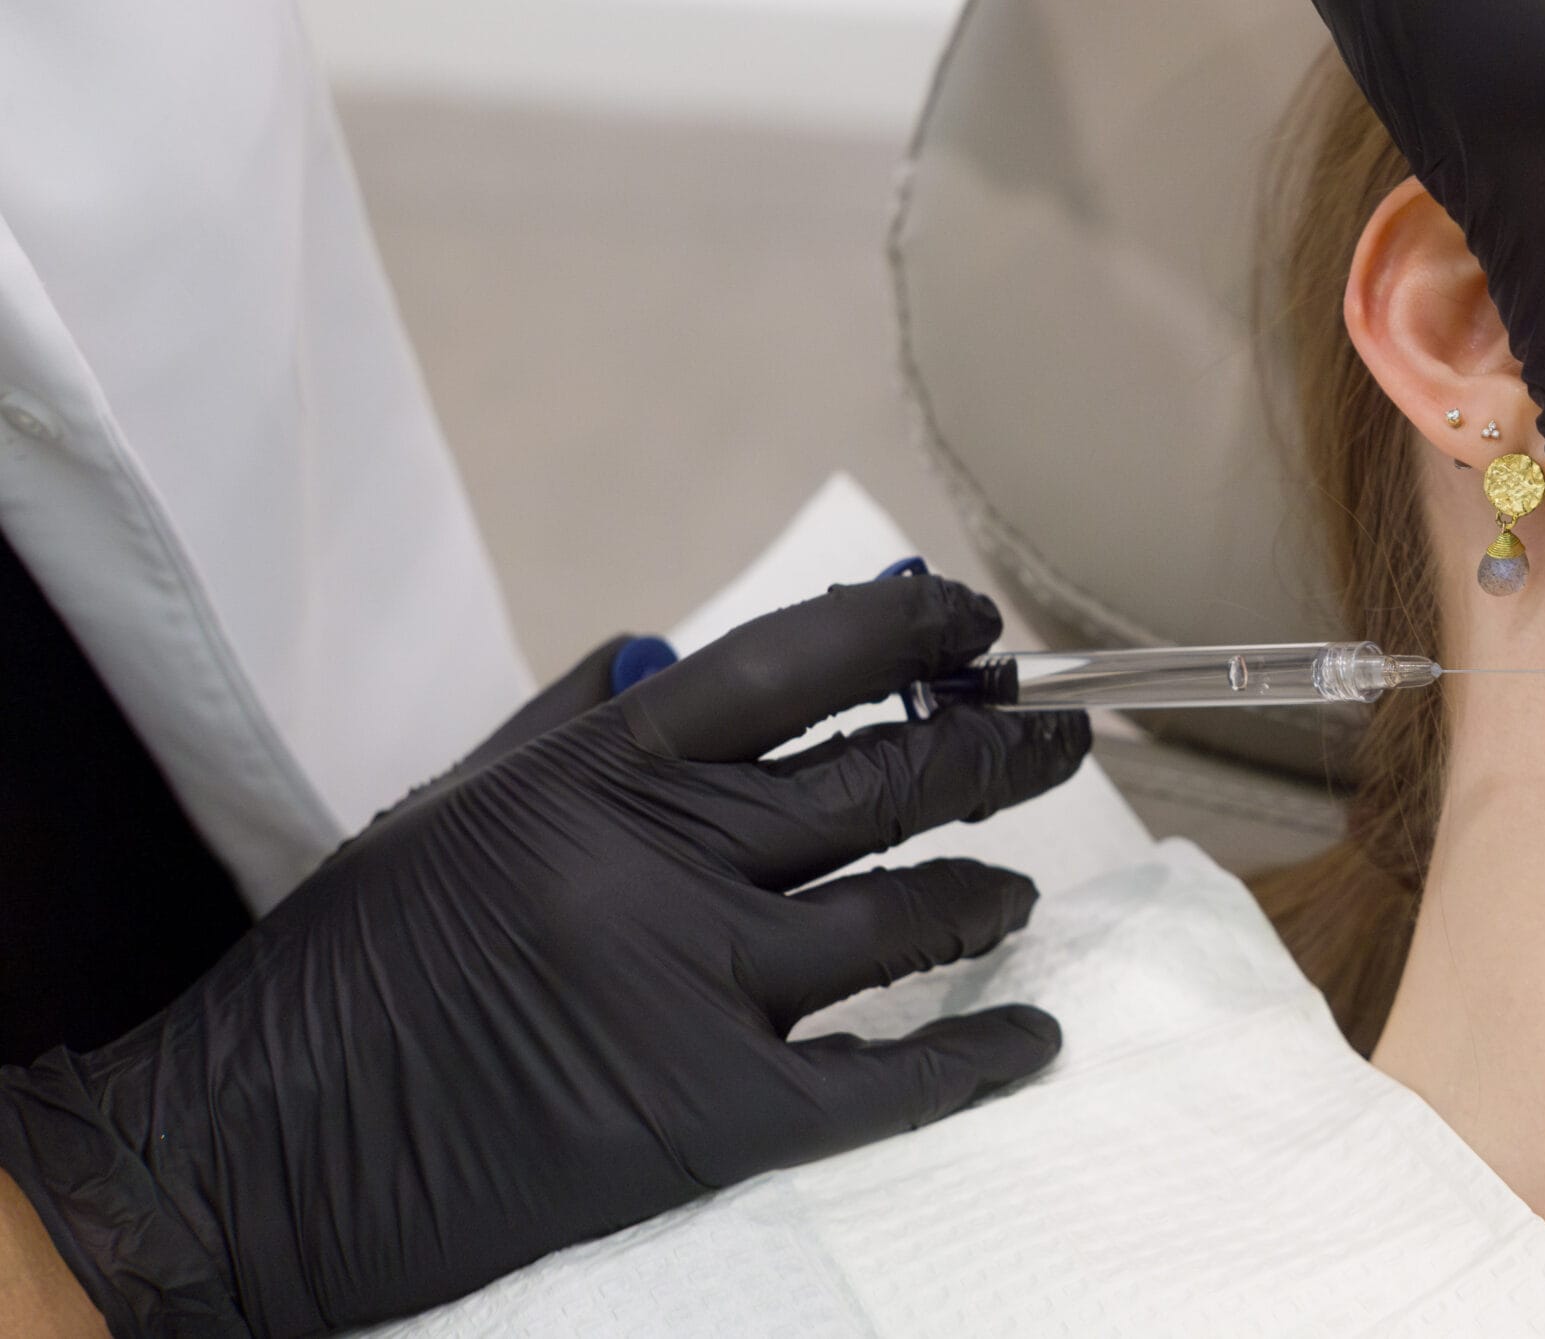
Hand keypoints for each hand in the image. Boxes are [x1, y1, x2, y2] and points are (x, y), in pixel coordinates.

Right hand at [0, 576, 1088, 1337]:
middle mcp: (668, 860)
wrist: (248, 1158)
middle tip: (1053, 743)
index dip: (907, 630)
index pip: (797, 662)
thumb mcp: (450, 808)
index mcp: (600, 770)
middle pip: (885, 776)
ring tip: (1018, 888)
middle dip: (994, 750)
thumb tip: (681, 648)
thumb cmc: (342, 975)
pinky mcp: (714, 1116)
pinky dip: (979, 1054)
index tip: (973, 627)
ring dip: (986, 891)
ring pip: (906, 913)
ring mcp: (699, 988)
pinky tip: (1033, 1036)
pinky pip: (892, 1078)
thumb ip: (576, 726)